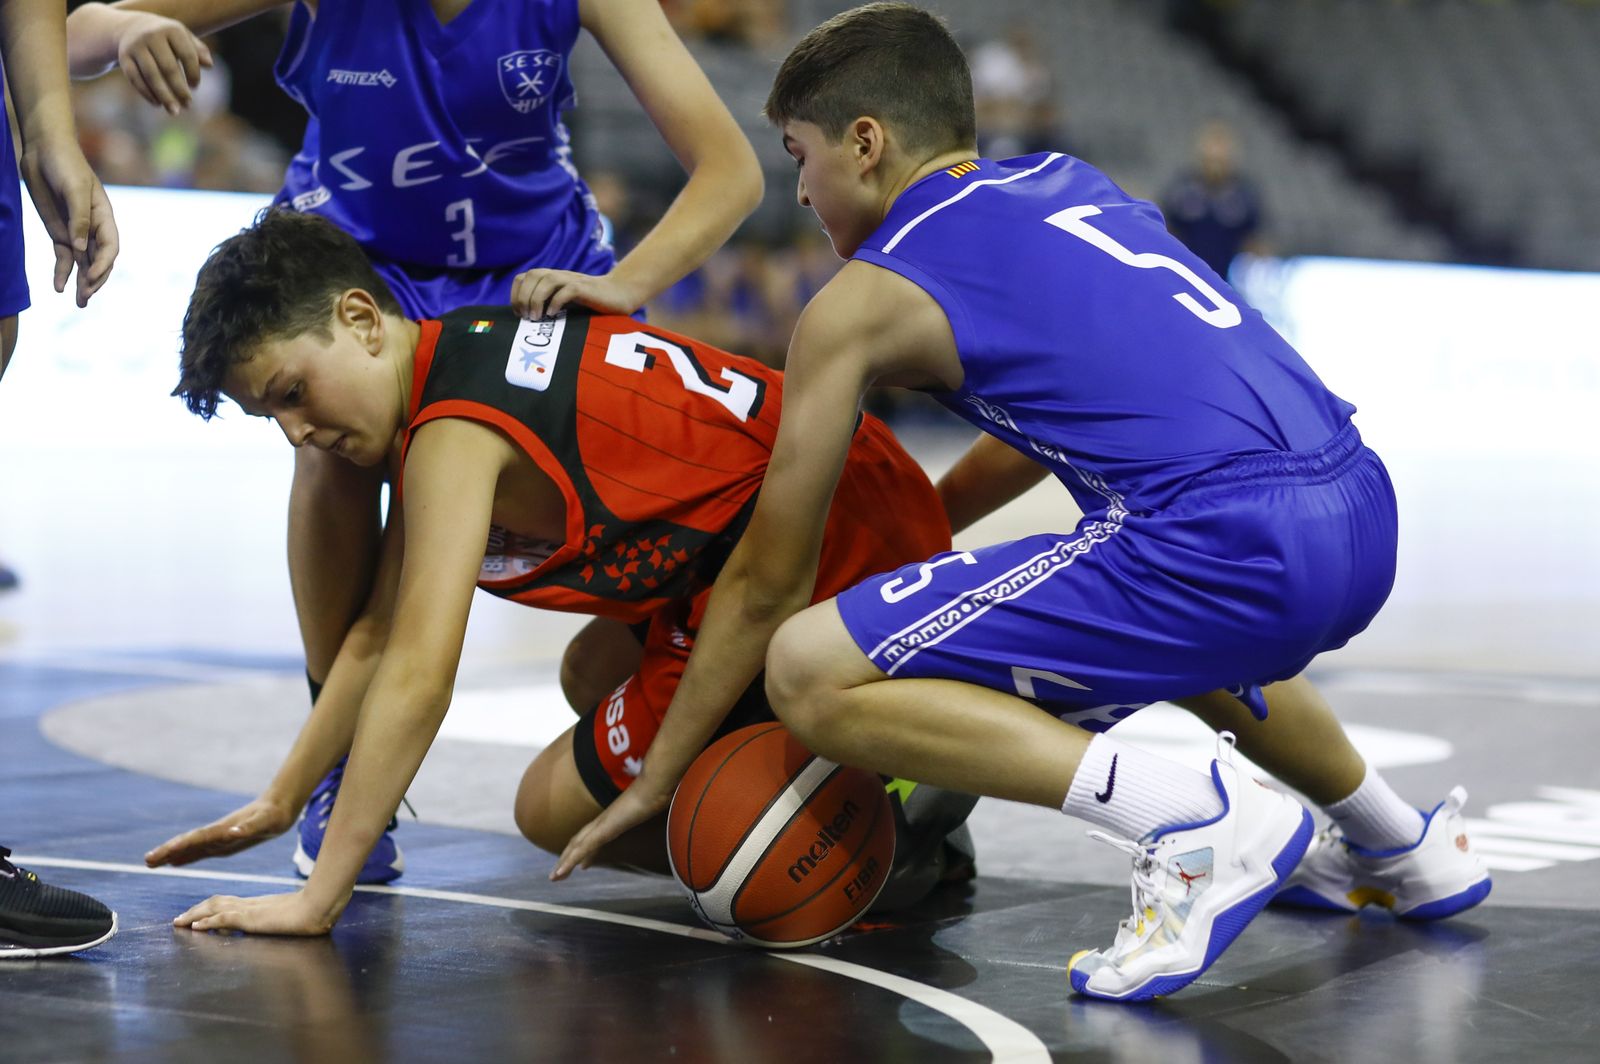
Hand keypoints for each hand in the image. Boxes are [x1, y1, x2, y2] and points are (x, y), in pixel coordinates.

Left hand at [17, 137, 117, 306]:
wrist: (44, 150)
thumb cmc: (65, 165)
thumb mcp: (74, 190)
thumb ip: (79, 220)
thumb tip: (80, 249)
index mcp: (105, 217)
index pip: (110, 248)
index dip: (102, 265)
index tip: (90, 277)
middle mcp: (94, 229)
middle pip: (99, 261)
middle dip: (95, 281)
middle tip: (85, 298)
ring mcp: (76, 232)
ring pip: (83, 264)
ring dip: (82, 283)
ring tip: (80, 303)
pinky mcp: (59, 233)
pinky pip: (63, 258)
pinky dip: (62, 272)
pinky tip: (59, 287)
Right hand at [114, 12, 213, 114]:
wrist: (131, 27)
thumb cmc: (166, 38)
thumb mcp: (183, 38)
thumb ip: (198, 50)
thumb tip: (209, 65)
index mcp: (171, 30)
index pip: (187, 55)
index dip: (193, 73)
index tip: (195, 87)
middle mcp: (151, 36)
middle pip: (168, 68)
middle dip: (179, 89)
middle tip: (188, 106)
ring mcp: (136, 47)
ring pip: (151, 75)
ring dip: (164, 96)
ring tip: (175, 111)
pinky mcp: (124, 58)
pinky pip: (135, 78)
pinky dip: (147, 93)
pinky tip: (158, 104)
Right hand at [146, 797, 295, 867]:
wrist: (280, 806)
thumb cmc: (274, 815)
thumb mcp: (265, 822)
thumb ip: (249, 827)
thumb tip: (231, 832)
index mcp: (224, 830)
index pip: (197, 839)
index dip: (179, 847)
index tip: (161, 854)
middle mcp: (217, 833)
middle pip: (188, 842)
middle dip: (167, 851)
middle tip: (146, 862)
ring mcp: (219, 837)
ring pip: (190, 847)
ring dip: (171, 855)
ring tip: (152, 863)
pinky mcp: (224, 841)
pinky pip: (201, 850)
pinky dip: (187, 856)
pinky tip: (175, 862)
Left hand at [174, 889, 340, 935]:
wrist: (322, 906)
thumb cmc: (314, 912)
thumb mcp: (292, 918)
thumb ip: (279, 921)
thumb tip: (275, 925)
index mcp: (259, 904)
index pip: (228, 903)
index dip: (209, 908)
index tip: (195, 917)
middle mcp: (252, 904)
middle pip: (216, 902)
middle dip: (195, 910)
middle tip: (178, 919)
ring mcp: (251, 910)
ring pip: (215, 907)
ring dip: (194, 914)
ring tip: (179, 922)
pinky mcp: (253, 918)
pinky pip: (225, 918)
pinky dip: (207, 921)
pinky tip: (195, 927)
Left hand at [511, 268, 643, 319]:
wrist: (619, 294)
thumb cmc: (590, 303)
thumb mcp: (565, 302)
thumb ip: (549, 305)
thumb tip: (527, 321)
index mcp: (551, 278)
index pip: (523, 277)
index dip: (516, 294)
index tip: (518, 313)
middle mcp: (559, 275)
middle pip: (532, 275)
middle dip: (524, 296)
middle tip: (526, 317)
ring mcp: (572, 280)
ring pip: (547, 280)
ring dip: (536, 298)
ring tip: (536, 317)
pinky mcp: (585, 288)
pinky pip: (567, 290)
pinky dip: (556, 302)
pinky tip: (554, 314)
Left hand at [550, 775, 674, 880]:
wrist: (657, 784)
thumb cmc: (660, 792)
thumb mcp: (658, 806)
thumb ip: (657, 811)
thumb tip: (669, 812)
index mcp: (616, 815)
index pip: (596, 832)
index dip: (586, 845)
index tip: (583, 861)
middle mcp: (605, 819)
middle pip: (581, 839)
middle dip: (569, 855)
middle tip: (560, 871)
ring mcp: (602, 824)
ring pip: (577, 846)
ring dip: (564, 862)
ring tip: (555, 877)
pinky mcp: (603, 830)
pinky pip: (582, 849)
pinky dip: (569, 862)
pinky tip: (560, 873)